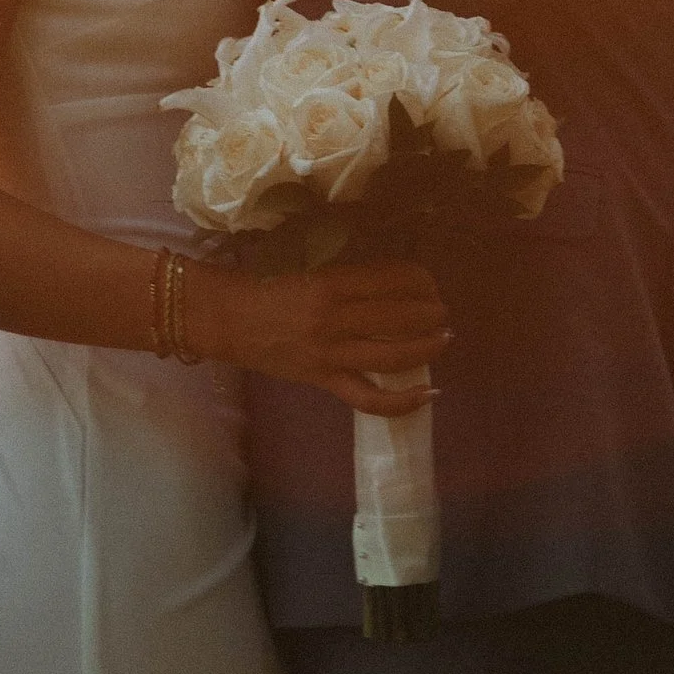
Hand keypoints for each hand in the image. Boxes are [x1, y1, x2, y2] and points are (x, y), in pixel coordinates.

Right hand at [194, 257, 449, 413]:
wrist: (229, 319)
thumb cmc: (269, 287)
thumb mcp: (310, 271)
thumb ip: (348, 280)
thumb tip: (394, 285)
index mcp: (330, 282)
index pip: (389, 279)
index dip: (419, 280)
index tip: (430, 282)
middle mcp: (333, 318)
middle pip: (397, 316)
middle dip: (430, 313)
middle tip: (443, 311)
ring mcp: (329, 353)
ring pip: (392, 355)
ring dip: (426, 347)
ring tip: (444, 339)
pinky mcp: (323, 380)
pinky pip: (369, 398)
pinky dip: (402, 401)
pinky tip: (430, 393)